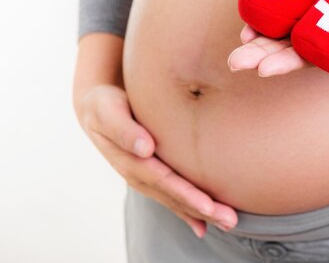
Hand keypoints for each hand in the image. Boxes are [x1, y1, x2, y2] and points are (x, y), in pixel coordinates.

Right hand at [75, 84, 237, 236]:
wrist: (97, 107)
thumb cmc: (105, 105)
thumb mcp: (107, 111)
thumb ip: (124, 129)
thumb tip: (145, 148)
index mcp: (130, 161)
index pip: (163, 181)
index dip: (186, 194)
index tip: (208, 206)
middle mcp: (139, 175)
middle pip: (174, 196)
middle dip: (201, 210)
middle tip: (229, 221)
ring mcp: (146, 178)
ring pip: (175, 199)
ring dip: (201, 213)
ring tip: (227, 222)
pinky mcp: (153, 174)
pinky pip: (172, 195)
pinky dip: (188, 211)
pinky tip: (203, 225)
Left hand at [227, 0, 328, 75]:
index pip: (308, 58)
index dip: (286, 63)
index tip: (264, 69)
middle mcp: (323, 26)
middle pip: (286, 43)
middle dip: (260, 53)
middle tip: (236, 61)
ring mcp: (316, 3)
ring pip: (281, 20)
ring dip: (259, 30)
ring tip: (241, 37)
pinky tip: (255, 3)